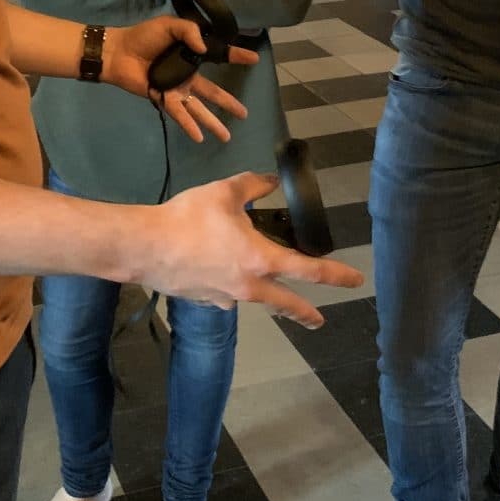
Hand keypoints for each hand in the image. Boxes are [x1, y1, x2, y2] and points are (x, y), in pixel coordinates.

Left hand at [102, 18, 256, 143]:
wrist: (118, 51)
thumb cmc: (142, 37)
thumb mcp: (169, 25)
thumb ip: (189, 31)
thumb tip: (204, 48)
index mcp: (191, 55)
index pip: (218, 56)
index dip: (236, 56)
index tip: (254, 58)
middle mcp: (187, 75)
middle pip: (212, 93)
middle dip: (228, 103)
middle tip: (245, 114)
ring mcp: (176, 89)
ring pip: (198, 109)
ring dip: (212, 123)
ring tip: (227, 137)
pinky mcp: (163, 98)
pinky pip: (179, 113)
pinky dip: (189, 125)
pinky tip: (200, 138)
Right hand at [149, 172, 363, 327]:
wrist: (145, 247)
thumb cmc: (188, 219)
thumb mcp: (224, 193)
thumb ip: (253, 186)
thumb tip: (270, 180)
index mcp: (261, 259)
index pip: (308, 270)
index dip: (335, 275)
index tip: (354, 281)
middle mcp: (249, 286)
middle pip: (287, 305)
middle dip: (306, 314)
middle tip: (318, 320)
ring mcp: (226, 298)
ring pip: (255, 299)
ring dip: (266, 297)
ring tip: (269, 291)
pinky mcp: (205, 300)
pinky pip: (226, 295)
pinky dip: (231, 286)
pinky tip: (220, 272)